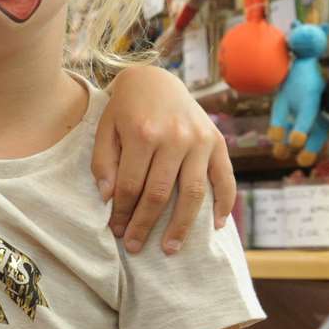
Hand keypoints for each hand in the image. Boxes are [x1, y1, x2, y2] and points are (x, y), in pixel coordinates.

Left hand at [93, 65, 234, 254]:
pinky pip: (225, 179)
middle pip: (159, 194)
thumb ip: (103, 163)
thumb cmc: (124, 109)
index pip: (130, 185)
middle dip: (145, 224)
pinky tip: (216, 226)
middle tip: (135, 247)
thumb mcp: (104, 129)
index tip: (115, 231)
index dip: (121, 212)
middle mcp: (175, 138)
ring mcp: (200, 140)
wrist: (155, 79)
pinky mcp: (218, 142)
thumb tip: (108, 198)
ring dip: (182, 225)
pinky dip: (223, 204)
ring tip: (170, 248)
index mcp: (142, 134)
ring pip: (193, 193)